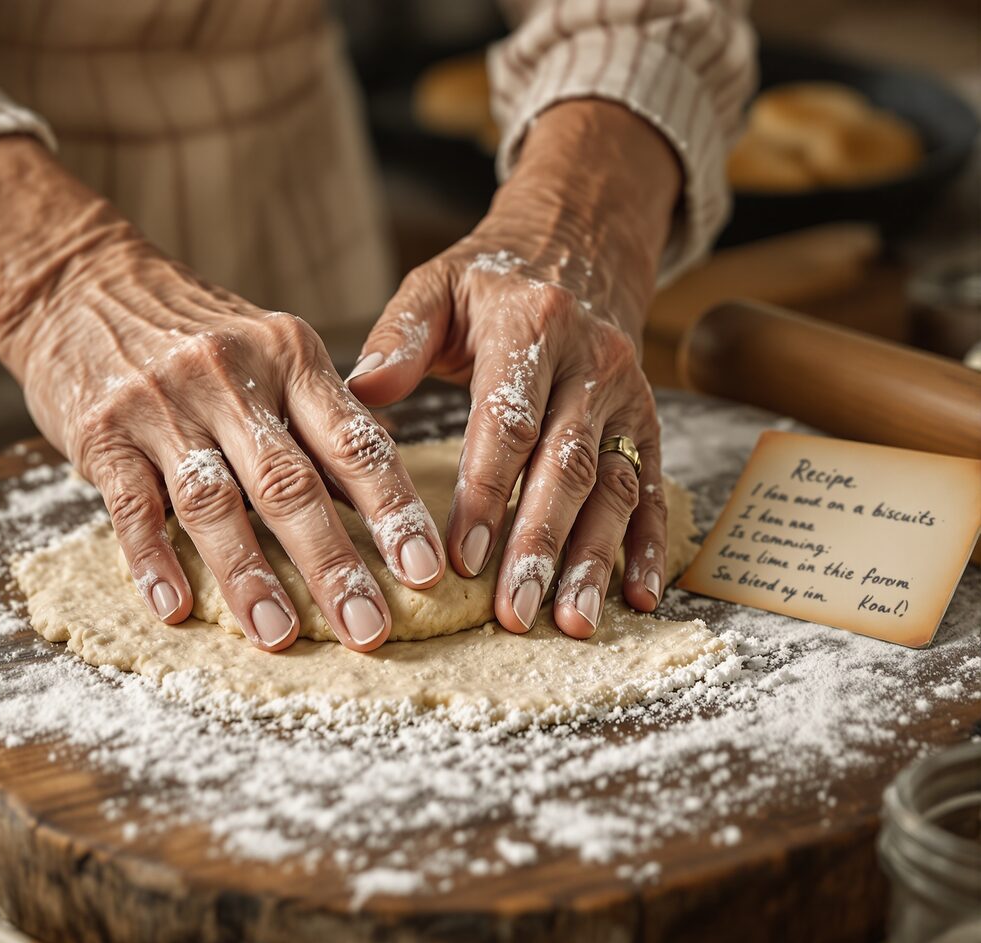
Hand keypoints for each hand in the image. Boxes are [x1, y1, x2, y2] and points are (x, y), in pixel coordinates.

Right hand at [0, 138, 446, 652]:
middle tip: (368, 627)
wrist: (80, 284)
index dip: (393, 508)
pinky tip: (175, 608)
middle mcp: (229, 377)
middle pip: (289, 482)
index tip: (426, 569)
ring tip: (278, 634)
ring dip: (247, 575)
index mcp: (289, 356)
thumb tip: (381, 496)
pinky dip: (154, 560)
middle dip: (332, 562)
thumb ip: (320, 420)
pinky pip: (132, 506)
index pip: (354, 440)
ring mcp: (162, 405)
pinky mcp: (102, 433)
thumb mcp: (271, 351)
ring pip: (213, 501)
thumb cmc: (194, 332)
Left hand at [348, 102, 680, 636]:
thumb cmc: (488, 286)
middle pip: (566, 464)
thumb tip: (363, 389)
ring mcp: (627, 397)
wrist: (574, 250)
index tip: (462, 557)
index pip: (506, 421)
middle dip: (540, 543)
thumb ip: (400, 335)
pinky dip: (647, 544)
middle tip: (513, 611)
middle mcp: (591, 362)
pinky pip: (651, 488)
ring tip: (573, 621)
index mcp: (532, 327)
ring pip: (614, 486)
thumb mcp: (437, 286)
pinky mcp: (647, 424)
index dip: (487, 492)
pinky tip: (638, 595)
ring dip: (594, 558)